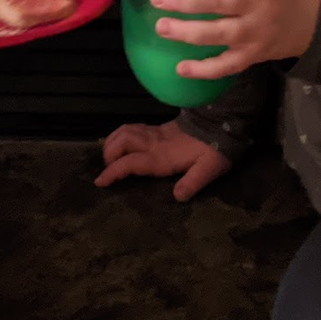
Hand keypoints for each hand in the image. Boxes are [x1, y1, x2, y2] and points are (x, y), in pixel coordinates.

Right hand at [95, 120, 229, 201]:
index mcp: (161, 156)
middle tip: (108, 170)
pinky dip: (121, 135)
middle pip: (121, 141)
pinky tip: (123, 144)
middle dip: (108, 154)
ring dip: (112, 142)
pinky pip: (133, 128)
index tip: (100, 182)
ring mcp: (155, 133)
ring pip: (124, 130)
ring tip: (110, 157)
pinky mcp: (159, 128)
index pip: (129, 162)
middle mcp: (153, 143)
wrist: (220, 122)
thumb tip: (177, 197)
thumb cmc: (214, 148)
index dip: (113, 172)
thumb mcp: (208, 169)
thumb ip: (192, 183)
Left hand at [151, 0, 320, 80]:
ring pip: (219, 34)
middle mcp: (259, 2)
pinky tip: (180, 68)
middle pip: (217, 2)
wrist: (317, 18)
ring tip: (161, 27)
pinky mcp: (255, 55)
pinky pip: (228, 65)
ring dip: (186, 32)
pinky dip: (204, 70)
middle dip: (182, 1)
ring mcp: (257, 32)